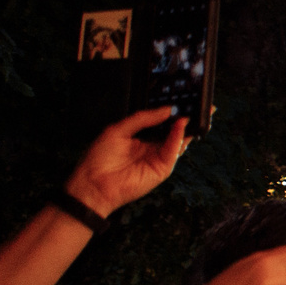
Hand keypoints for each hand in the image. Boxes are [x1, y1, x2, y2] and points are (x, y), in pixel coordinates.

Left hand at [67, 106, 189, 216]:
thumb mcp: (118, 130)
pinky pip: (174, 150)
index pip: (160, 123)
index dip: (168, 112)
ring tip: (187, 113)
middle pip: (173, 131)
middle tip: (191, 105)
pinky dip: (178, 137)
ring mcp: (158, 158)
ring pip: (178, 140)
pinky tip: (179, 126)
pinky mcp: (163, 168)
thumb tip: (165, 110)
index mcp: (140, 138)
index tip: (177, 101)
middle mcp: (151, 147)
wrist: (94, 183)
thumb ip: (142, 118)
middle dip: (182, 118)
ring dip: (185, 127)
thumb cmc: (99, 160)